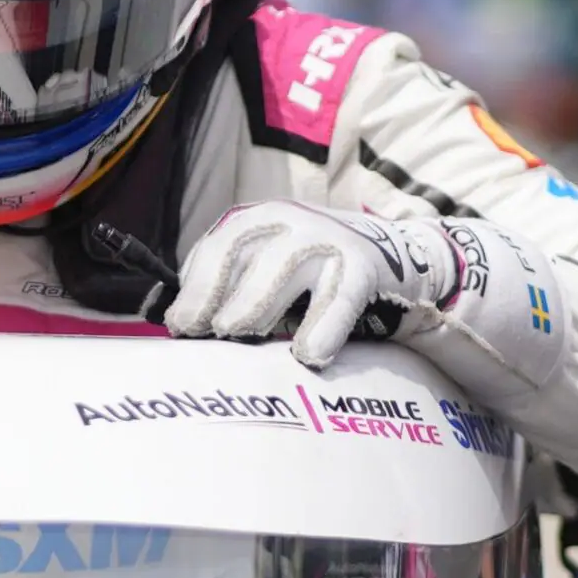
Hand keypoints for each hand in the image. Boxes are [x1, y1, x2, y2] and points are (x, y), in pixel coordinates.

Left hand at [165, 201, 460, 366]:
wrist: (396, 260)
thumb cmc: (313, 278)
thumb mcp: (267, 272)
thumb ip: (231, 290)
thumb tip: (182, 329)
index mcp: (258, 221)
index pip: (217, 247)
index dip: (196, 286)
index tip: (180, 325)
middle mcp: (288, 220)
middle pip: (242, 250)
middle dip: (216, 292)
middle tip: (204, 332)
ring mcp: (327, 239)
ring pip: (284, 265)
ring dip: (256, 301)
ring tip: (236, 333)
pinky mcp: (363, 266)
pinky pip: (339, 296)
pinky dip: (323, 326)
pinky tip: (309, 356)